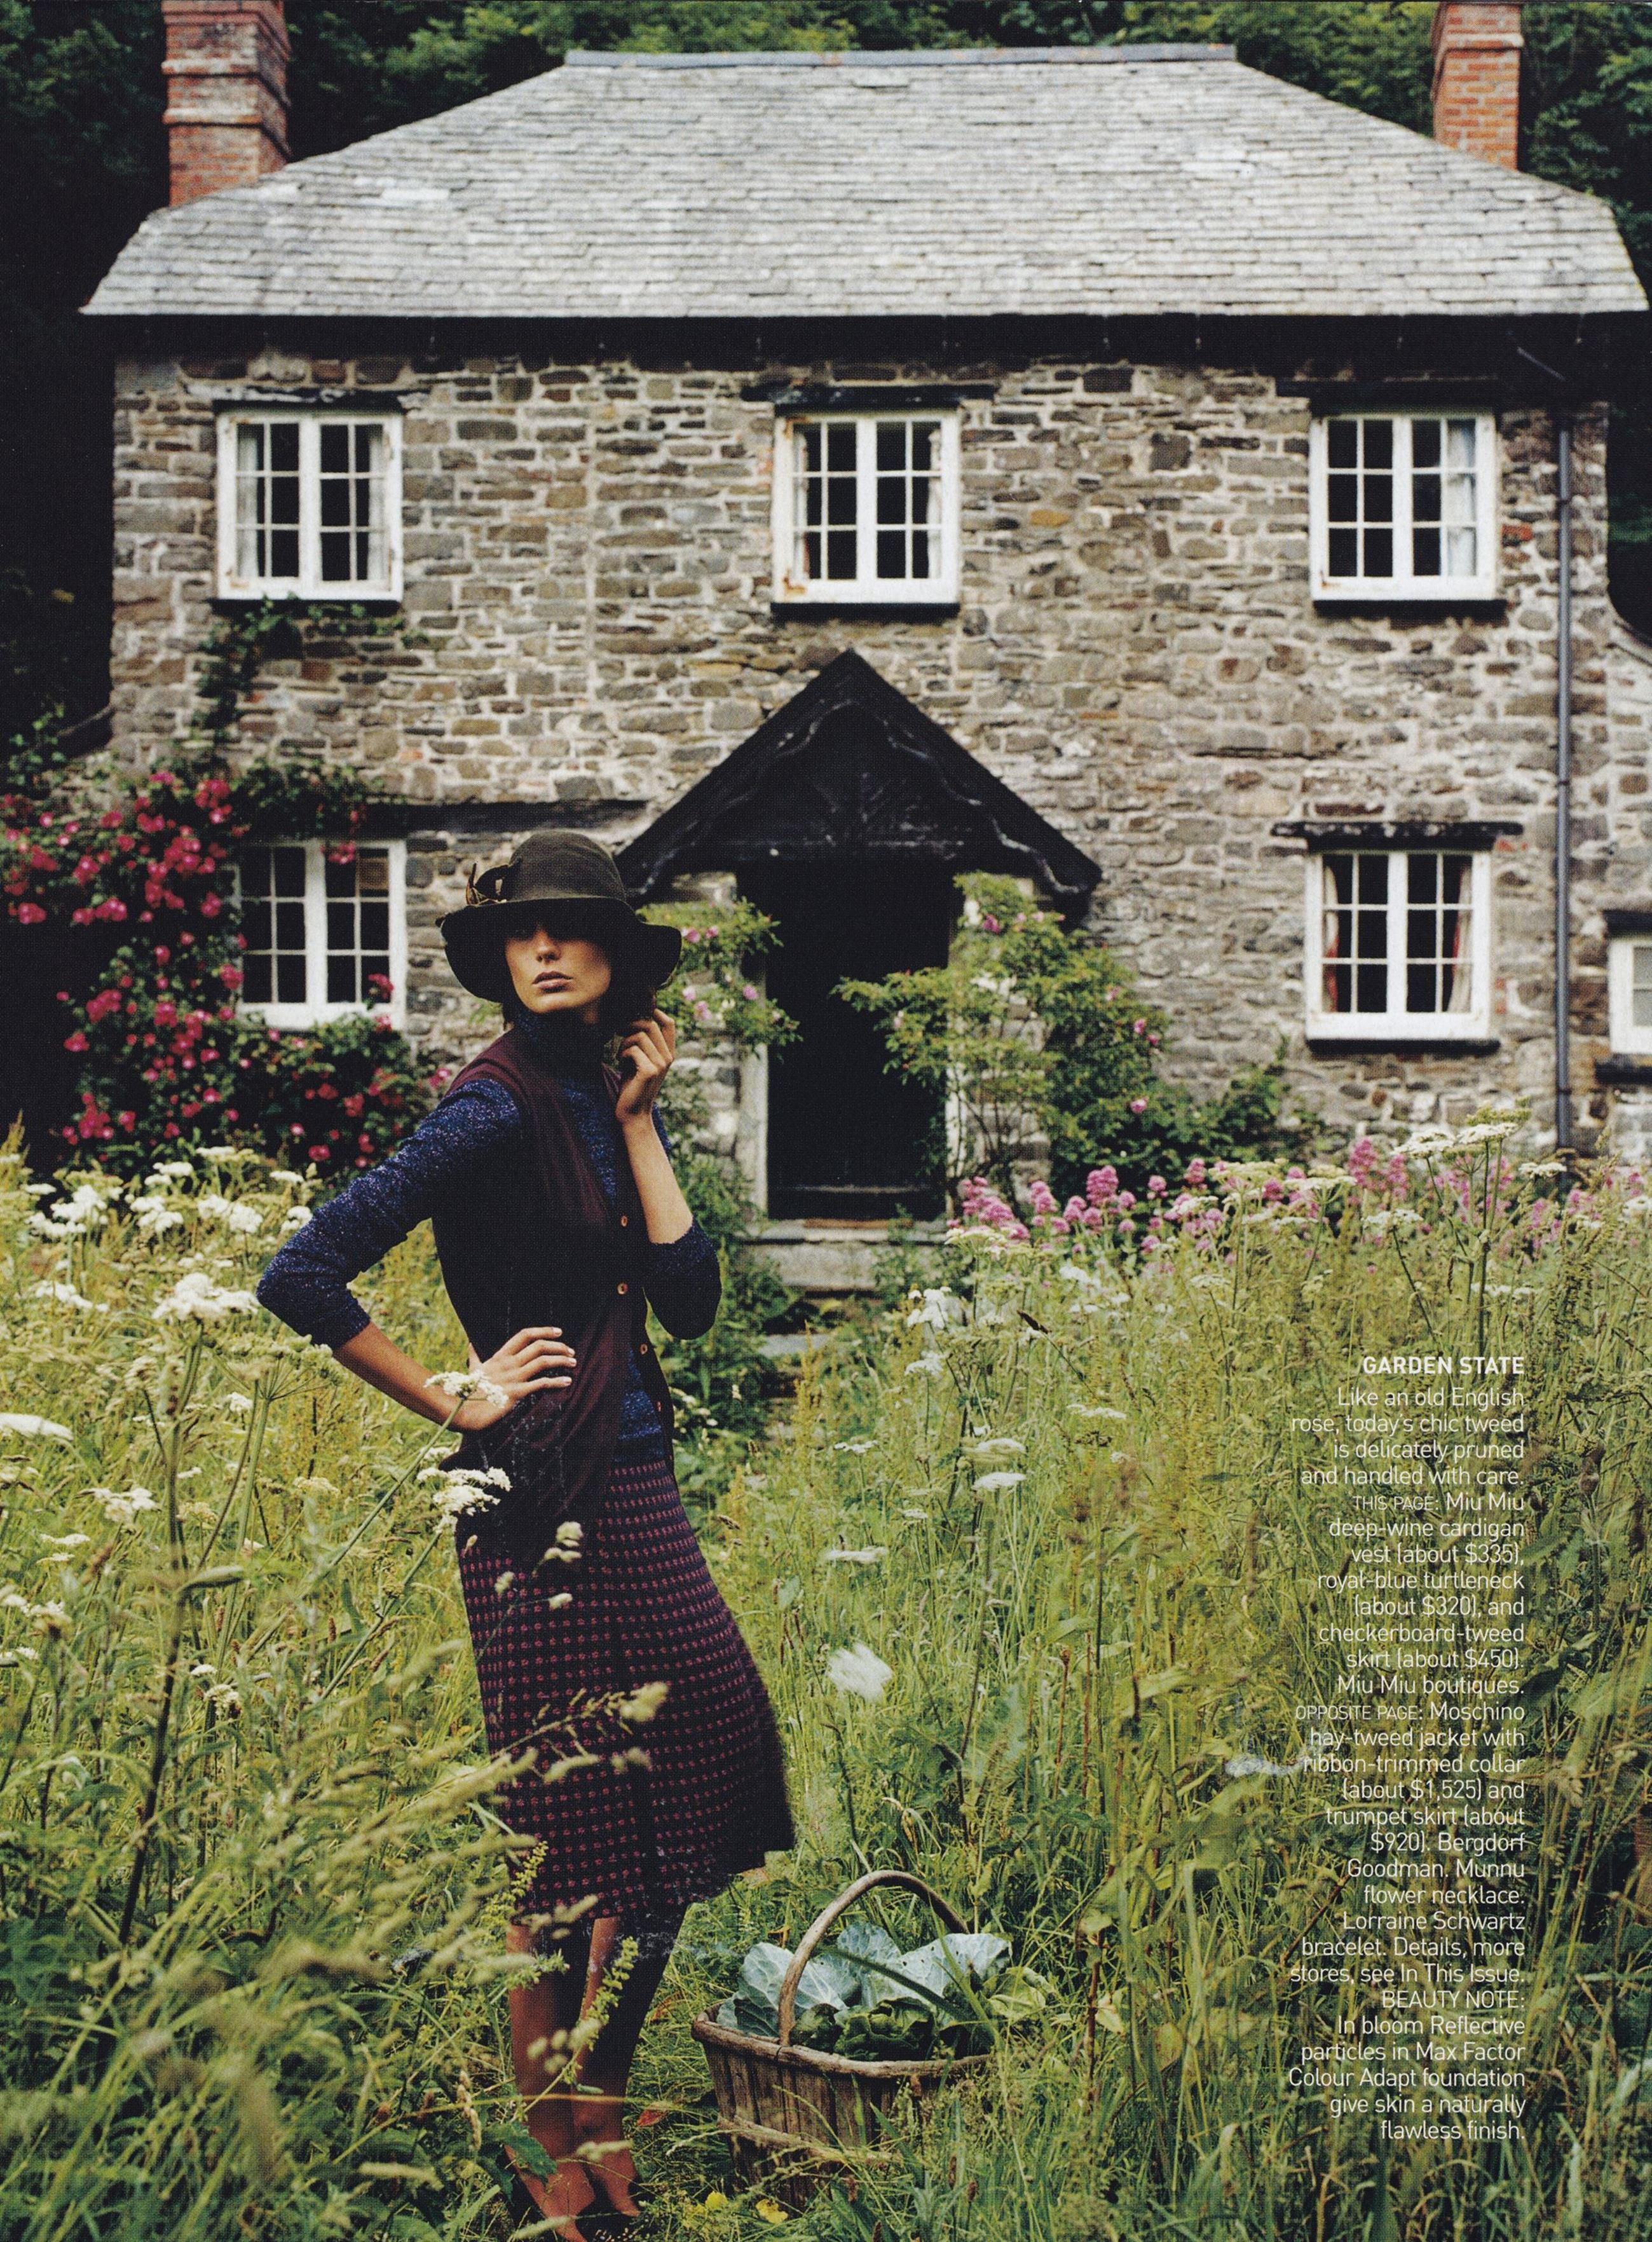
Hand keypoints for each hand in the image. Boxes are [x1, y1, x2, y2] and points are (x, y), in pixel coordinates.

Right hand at [449, 1326, 576, 1431]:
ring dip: (561, 1361)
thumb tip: (470, 1344)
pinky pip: (541, 1384)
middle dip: (559, 1346)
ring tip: (573, 1363)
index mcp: (500, 1356)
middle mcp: (508, 1363)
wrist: (462, 1411)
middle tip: (571, 1351)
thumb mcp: (473, 1370)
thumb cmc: (468, 1391)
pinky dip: (556, 1381)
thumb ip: (475, 1357)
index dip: (544, 1331)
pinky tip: (567, 1381)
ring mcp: (512, 1377)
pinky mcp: (516, 1393)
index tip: (559, 1332)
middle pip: (539, 1346)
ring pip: (543, 1361)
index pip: (525, 1335)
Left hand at [614, 1008, 675, 1123]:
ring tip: (620, 1054)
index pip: (669, 1023)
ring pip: (640, 1035)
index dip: (654, 1012)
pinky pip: (633, 1049)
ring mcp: (661, 1064)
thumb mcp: (640, 1060)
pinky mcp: (649, 1071)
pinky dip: (622, 1053)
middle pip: (651, 1024)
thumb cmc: (633, 1085)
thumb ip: (642, 1043)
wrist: (633, 1113)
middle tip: (619, 1033)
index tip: (635, 1013)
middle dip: (630, 1025)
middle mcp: (668, 1057)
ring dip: (624, 1041)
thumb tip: (631, 1018)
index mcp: (668, 1053)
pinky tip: (620, 1062)